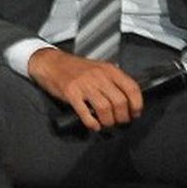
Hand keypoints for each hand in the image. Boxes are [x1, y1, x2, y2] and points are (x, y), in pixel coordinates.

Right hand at [28, 47, 142, 131]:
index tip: (134, 113)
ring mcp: (84, 84)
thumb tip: (128, 101)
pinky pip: (85, 113)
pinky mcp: (71, 93)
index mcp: (108, 69)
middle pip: (120, 102)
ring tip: (105, 123)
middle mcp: (98, 76)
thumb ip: (112, 81)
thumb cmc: (74, 68)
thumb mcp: (98, 68)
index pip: (132, 88)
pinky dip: (92, 123)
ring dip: (108, 122)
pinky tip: (93, 125)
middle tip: (119, 121)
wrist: (50, 63)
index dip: (137, 105)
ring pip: (105, 109)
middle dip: (122, 117)